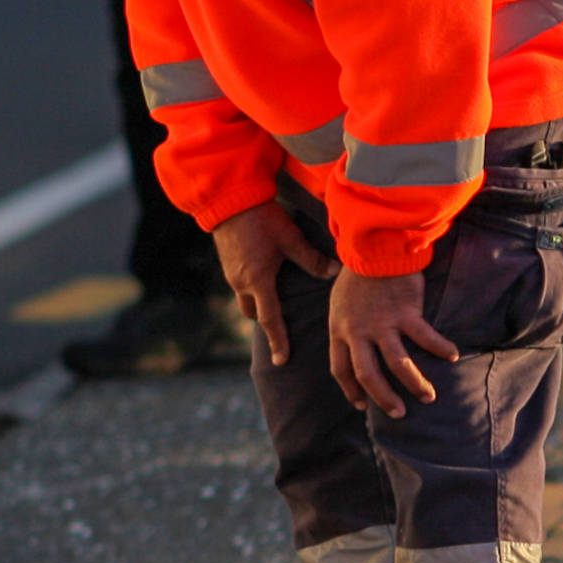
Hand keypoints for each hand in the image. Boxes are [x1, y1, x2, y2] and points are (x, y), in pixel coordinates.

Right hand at [211, 203, 335, 367]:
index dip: (278, 341)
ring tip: (273, 301)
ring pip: (246, 300)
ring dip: (258, 304)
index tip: (282, 361)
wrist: (228, 201)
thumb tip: (335, 272)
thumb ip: (312, 259)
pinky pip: (240, 286)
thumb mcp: (291, 238)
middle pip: (255, 313)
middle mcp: (242, 283)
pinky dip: (252, 290)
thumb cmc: (261, 220)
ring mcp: (231, 274)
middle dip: (268, 322)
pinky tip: (262, 278)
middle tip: (282, 328)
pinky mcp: (227, 265)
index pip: (270, 320)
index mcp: (259, 281)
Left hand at [328, 265, 460, 416]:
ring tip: (428, 396)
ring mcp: (382, 324)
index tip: (361, 405)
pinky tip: (452, 356)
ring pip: (398, 364)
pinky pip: (425, 338)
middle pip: (368, 374)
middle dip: (383, 398)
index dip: (350, 389)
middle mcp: (358, 331)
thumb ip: (347, 327)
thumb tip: (355, 347)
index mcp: (338, 329)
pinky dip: (440, 348)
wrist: (372, 249)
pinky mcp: (405, 313)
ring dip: (414, 383)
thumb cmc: (356, 275)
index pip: (340, 369)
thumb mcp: (339, 304)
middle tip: (398, 413)